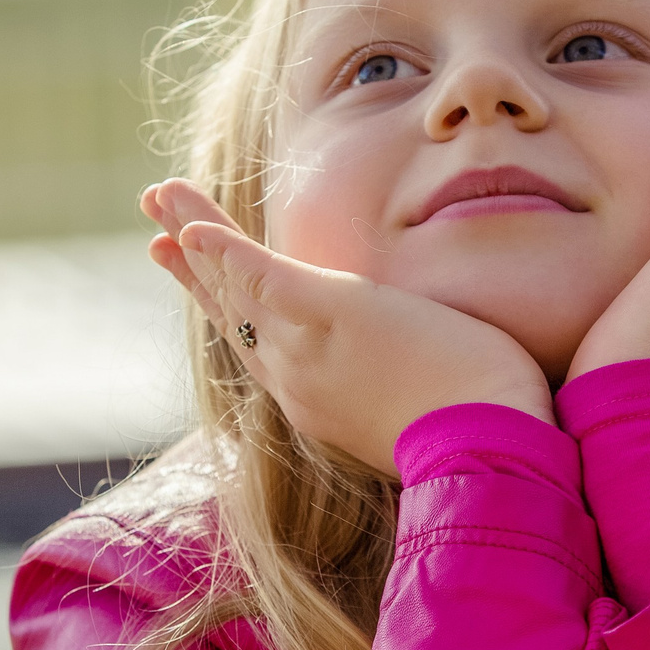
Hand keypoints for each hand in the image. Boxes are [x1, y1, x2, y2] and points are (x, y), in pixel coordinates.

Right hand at [142, 180, 555, 478]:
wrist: (494, 454)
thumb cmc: (483, 435)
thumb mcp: (419, 406)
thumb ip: (398, 381)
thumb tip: (417, 366)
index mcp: (318, 400)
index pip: (256, 344)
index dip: (221, 306)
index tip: (192, 272)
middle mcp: (298, 380)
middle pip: (231, 312)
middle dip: (190, 266)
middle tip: (155, 229)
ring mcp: (309, 351)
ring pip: (236, 286)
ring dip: (193, 236)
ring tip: (158, 195)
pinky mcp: (334, 316)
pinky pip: (264, 279)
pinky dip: (225, 251)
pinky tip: (194, 228)